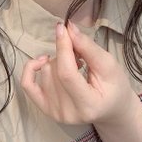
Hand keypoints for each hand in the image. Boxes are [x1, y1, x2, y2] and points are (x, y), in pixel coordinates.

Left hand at [20, 21, 138, 125]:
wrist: (112, 109)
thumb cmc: (115, 87)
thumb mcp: (109, 65)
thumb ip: (88, 48)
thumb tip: (69, 28)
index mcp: (88, 105)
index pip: (66, 73)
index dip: (63, 47)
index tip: (63, 28)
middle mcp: (67, 113)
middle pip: (54, 71)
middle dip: (65, 53)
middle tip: (81, 55)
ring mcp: (54, 112)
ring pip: (44, 72)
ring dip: (57, 61)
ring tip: (74, 64)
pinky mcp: (44, 108)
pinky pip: (27, 83)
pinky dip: (32, 67)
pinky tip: (44, 61)